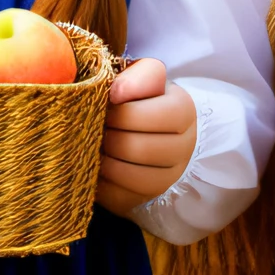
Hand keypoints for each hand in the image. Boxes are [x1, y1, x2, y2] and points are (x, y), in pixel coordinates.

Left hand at [96, 57, 197, 216]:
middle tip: (92, 127)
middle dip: (109, 137)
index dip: (123, 112)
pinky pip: (122, 196)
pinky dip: (102, 182)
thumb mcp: (140, 77)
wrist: (140, 126)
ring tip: (91, 145)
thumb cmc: (134, 97)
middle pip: (140, 149)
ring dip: (105, 161)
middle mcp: (184, 147)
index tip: (106, 105)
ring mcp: (168, 177)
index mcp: (183, 111)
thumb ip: (137, 77)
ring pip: (134, 177)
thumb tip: (115, 93)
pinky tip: (93, 165)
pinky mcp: (145, 197)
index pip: (156, 116)